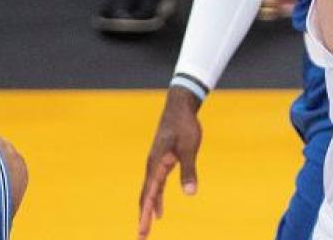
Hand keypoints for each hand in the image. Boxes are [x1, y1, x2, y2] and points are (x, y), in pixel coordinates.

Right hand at [138, 88, 202, 238]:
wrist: (180, 106)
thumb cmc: (185, 125)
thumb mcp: (189, 148)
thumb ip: (189, 171)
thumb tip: (190, 193)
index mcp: (156, 164)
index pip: (149, 195)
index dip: (145, 214)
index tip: (143, 231)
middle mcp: (152, 166)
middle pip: (144, 197)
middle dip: (143, 217)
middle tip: (142, 237)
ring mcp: (155, 164)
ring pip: (149, 192)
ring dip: (148, 210)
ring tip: (146, 229)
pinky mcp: (162, 162)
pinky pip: (155, 186)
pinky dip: (156, 199)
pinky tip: (159, 211)